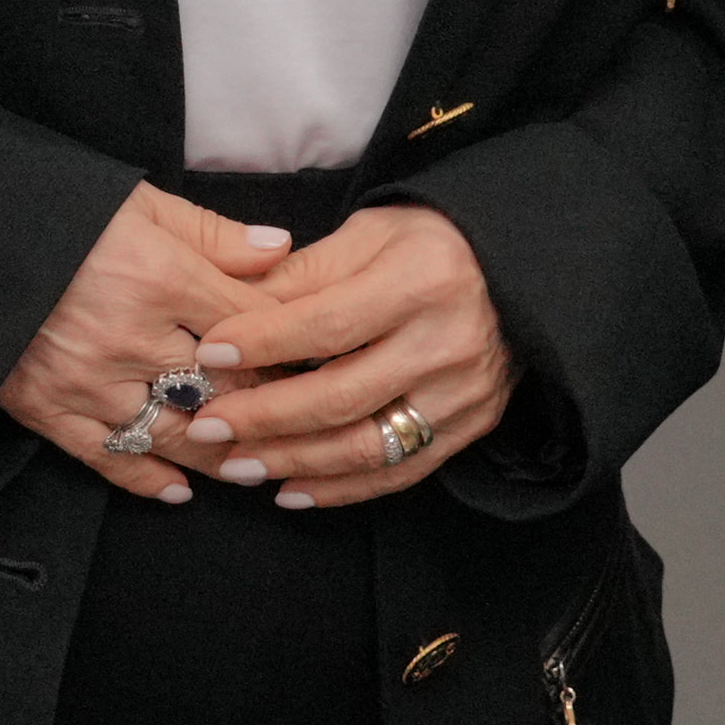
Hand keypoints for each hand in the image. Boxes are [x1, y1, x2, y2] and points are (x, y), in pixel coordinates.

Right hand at [0, 185, 297, 498]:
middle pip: (223, 389)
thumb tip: (283, 251)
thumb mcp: (138, 202)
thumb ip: (212, 233)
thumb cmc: (56, 208)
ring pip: (175, 434)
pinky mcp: (43, 407)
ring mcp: (85, 379)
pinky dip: (148, 479)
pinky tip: (181, 490)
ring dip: (221, 455)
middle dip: (270, 409)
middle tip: (305, 427)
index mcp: (158, 275)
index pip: (251, 325)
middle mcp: (127, 335)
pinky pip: (107, 457)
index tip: (321, 363)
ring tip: (256, 465)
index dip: (294, 347)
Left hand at [182, 204, 515, 509]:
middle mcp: (449, 343)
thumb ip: (305, 273)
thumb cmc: (431, 243)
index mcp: (423, 280)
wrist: (517, 272)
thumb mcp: (371, 233)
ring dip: (294, 462)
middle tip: (207, 425)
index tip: (209, 352)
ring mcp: (464, 394)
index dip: (264, 342)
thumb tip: (232, 310)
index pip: (328, 324)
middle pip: (341, 395)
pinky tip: (291, 491)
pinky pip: (399, 472)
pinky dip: (342, 489)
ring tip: (238, 465)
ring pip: (367, 446)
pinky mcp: (470, 428)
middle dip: (265, 417)